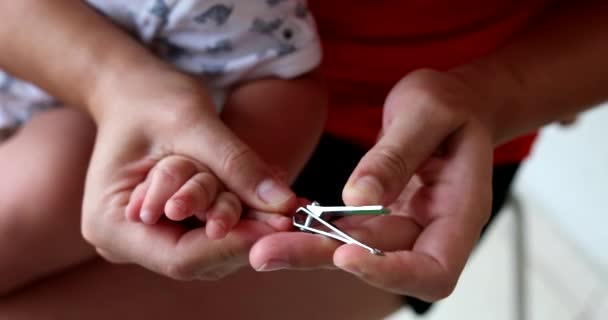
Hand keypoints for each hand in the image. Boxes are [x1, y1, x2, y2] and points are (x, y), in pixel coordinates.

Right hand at [81, 66, 295, 279]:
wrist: (132, 90)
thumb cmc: (149, 99)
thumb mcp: (193, 123)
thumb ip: (236, 165)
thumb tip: (283, 203)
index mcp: (111, 225)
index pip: (180, 257)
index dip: (233, 244)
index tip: (279, 226)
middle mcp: (127, 242)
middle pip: (200, 258)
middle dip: (248, 234)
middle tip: (292, 212)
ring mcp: (149, 237)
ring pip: (212, 248)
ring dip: (250, 225)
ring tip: (283, 200)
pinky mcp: (170, 227)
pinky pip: (212, 230)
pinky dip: (242, 214)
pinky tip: (265, 195)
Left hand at [251, 69, 493, 300]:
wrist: (451, 103)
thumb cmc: (451, 103)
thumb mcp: (427, 112)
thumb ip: (395, 155)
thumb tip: (358, 199)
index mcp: (462, 210)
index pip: (435, 270)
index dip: (392, 273)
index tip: (345, 254)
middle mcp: (434, 229)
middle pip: (381, 262)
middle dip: (324, 257)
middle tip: (267, 253)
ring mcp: (406, 225)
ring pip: (356, 250)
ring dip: (308, 247)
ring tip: (262, 244)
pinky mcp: (382, 217)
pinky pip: (347, 230)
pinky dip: (315, 228)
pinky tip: (281, 223)